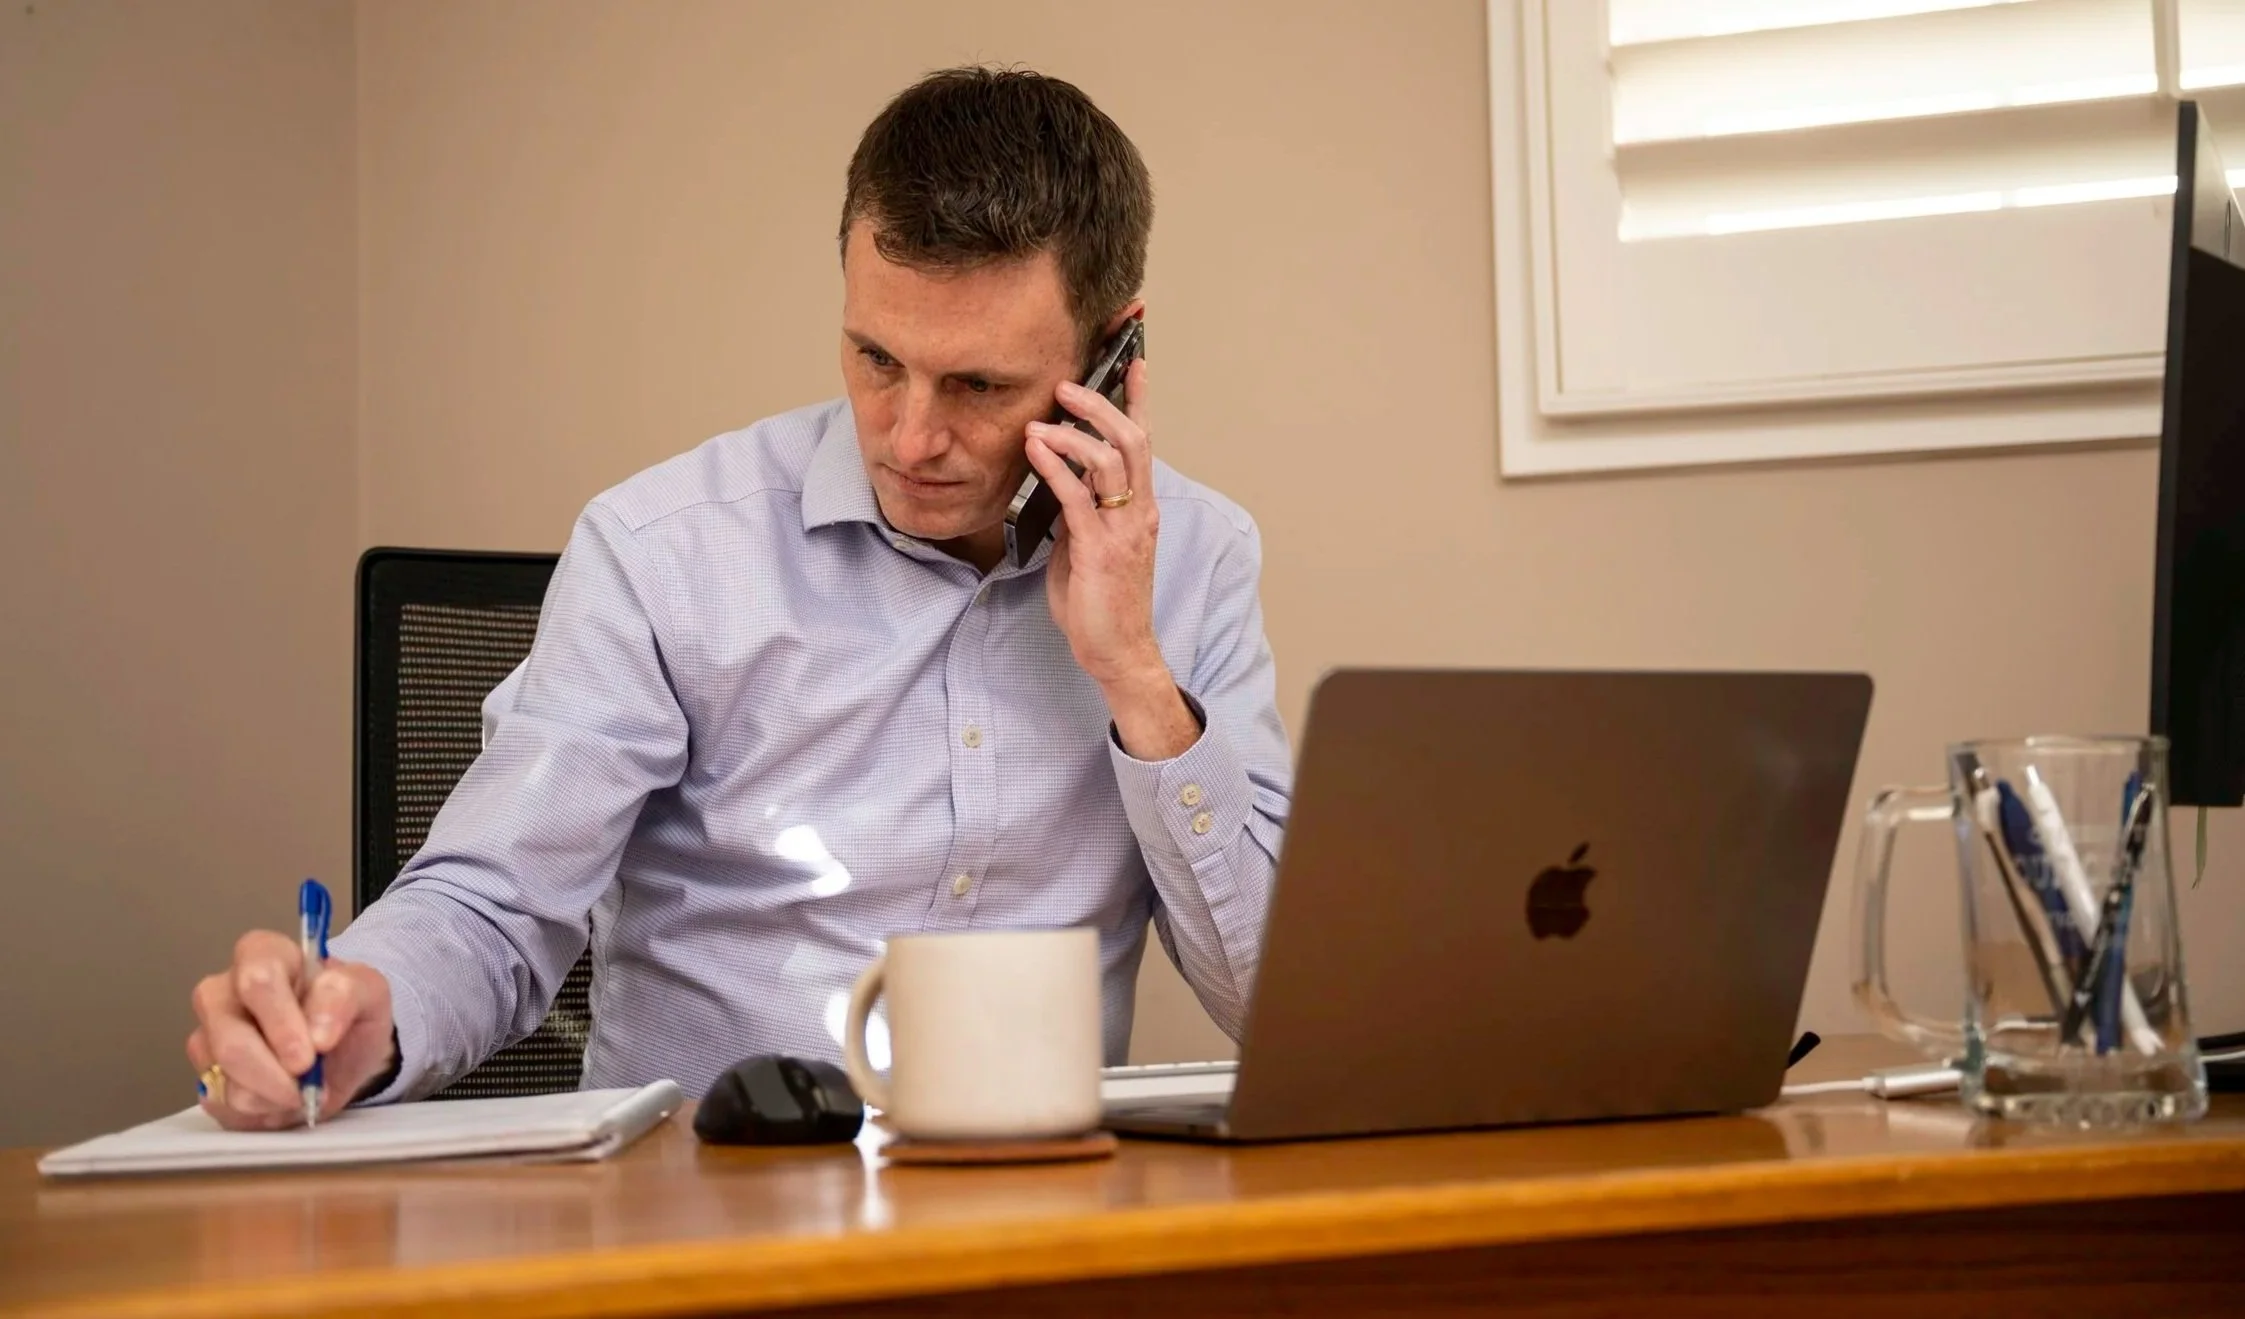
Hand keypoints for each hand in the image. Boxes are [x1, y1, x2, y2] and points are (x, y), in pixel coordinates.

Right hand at [186, 931, 395, 1129]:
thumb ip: (345, 995)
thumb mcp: (367, 992)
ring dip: (273, 1096)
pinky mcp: (205, 1078)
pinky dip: (262, 1112)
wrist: (342, 1053)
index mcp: (262, 955)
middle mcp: (222, 992)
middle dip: (274, 1073)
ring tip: (303, 1089)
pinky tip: (283, 1098)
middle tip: (308, 1087)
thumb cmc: (347, 1013)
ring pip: (226, 1080)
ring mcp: (207, 1037)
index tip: (311, 1053)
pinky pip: (224, 1106)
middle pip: (231, 1039)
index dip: (282, 1022)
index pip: (257, 979)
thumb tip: (318, 1033)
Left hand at [1025, 357, 1161, 685]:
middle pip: (1131, 440)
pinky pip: (1077, 497)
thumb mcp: (1088, 547)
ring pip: (1110, 461)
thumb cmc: (1102, 604)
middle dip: (1101, 406)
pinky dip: (1056, 467)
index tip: (1136, 363)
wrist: (1118, 652)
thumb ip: (1080, 513)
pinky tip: (1034, 450)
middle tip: (1068, 385)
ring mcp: (1123, 530)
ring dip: (1074, 433)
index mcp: (1140, 509)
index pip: (1144, 443)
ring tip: (1041, 418)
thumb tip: (1058, 483)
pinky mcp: (1100, 550)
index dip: (1141, 402)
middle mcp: (1139, 513)